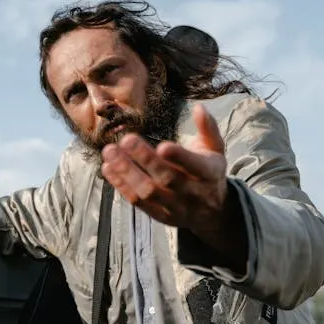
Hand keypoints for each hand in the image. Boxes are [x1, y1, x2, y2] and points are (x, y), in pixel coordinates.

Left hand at [102, 103, 247, 271]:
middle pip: (167, 178)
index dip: (179, 157)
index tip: (162, 146)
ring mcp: (175, 207)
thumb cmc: (209, 173)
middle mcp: (192, 193)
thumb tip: (198, 107)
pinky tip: (108, 168)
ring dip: (127, 172)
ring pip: (149, 191)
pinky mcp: (160, 215)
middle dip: (145, 159)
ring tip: (110, 152)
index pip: (194, 166)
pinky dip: (121, 186)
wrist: (212, 212)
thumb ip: (208, 128)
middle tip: (126, 140)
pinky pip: (138, 202)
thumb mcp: (216, 149)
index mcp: (208, 173)